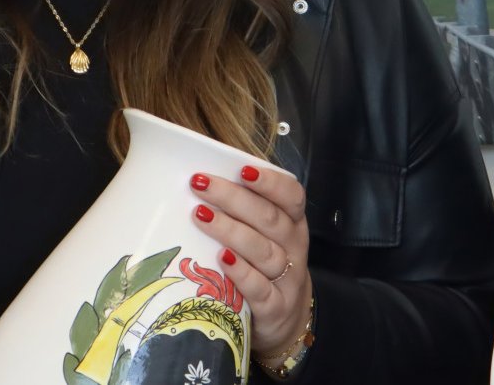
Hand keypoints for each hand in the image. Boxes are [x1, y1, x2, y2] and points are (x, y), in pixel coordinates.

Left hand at [190, 165, 312, 356]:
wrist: (285, 323)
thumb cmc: (264, 269)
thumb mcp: (265, 237)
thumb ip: (244, 213)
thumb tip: (199, 183)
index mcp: (292, 224)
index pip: (291, 196)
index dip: (269, 182)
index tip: (242, 169)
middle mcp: (293, 248)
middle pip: (269, 218)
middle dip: (233, 198)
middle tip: (201, 184)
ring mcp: (287, 279)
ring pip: (262, 250)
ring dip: (231, 230)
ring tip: (201, 216)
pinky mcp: (274, 307)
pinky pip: (259, 287)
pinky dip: (241, 272)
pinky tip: (221, 259)